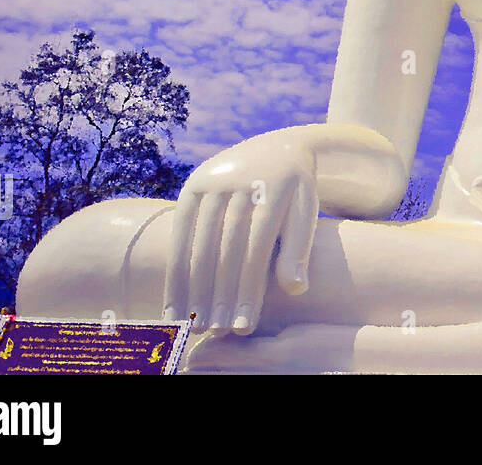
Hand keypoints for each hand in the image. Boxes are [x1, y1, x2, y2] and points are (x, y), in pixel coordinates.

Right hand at [163, 128, 318, 335]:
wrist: (281, 147)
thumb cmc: (297, 194)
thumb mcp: (306, 213)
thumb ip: (299, 249)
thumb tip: (295, 290)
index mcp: (274, 187)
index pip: (257, 248)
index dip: (249, 290)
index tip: (244, 327)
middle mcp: (240, 180)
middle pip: (226, 248)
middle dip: (220, 295)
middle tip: (216, 333)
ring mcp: (213, 179)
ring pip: (200, 242)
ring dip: (194, 288)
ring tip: (193, 326)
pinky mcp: (193, 184)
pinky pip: (180, 231)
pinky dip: (176, 270)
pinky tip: (175, 303)